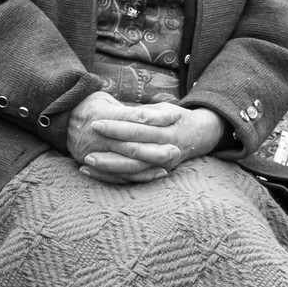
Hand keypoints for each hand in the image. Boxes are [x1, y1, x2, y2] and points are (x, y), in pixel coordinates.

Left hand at [66, 90, 224, 182]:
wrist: (201, 135)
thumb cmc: (175, 117)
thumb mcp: (163, 109)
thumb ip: (143, 112)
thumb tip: (114, 108)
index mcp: (166, 131)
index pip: (138, 129)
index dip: (117, 127)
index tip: (96, 123)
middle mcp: (166, 149)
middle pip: (135, 151)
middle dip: (110, 149)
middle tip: (86, 146)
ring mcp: (163, 164)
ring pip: (133, 169)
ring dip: (109, 167)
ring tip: (86, 161)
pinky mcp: (157, 172)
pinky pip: (133, 179)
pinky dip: (112, 177)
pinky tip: (90, 172)